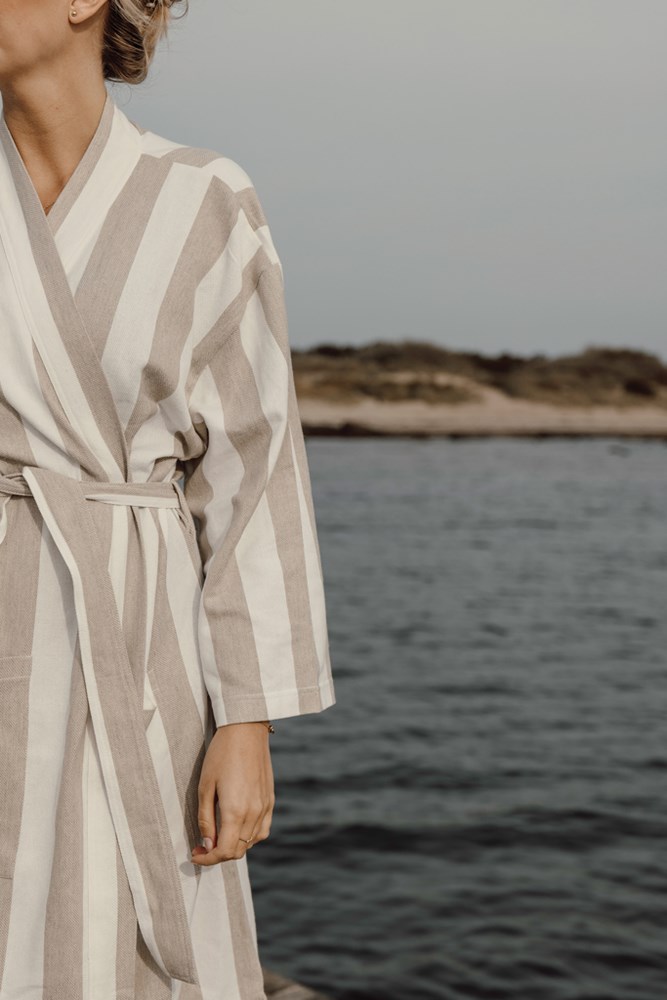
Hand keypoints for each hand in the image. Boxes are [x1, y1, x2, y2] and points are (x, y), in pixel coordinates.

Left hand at [191, 721, 274, 865]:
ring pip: (250, 842)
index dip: (207, 859)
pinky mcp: (270, 800)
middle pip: (238, 851)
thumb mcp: (205, 786)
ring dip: (233, 846)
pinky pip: (262, 830)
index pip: (224, 851)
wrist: (245, 731)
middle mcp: (254, 813)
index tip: (195, 853)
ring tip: (217, 836)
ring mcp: (265, 807)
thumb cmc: (221, 755)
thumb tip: (208, 844)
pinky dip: (250, 837)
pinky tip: (237, 828)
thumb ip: (206, 819)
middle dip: (218, 855)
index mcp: (235, 811)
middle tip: (202, 846)